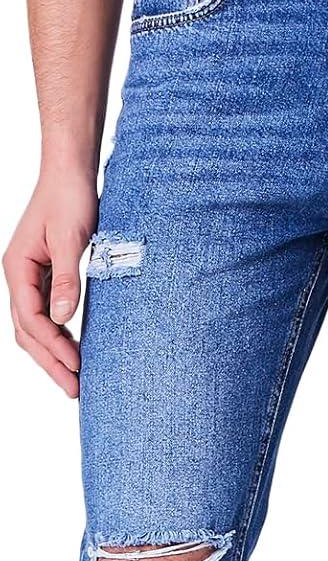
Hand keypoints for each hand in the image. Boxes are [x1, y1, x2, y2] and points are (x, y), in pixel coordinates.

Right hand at [3, 167, 97, 397]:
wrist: (70, 171)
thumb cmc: (69, 197)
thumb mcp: (69, 239)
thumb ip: (65, 279)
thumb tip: (63, 319)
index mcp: (18, 268)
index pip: (31, 320)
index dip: (53, 347)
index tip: (77, 366)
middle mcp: (19, 276)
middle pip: (28, 331)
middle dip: (50, 362)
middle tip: (75, 390)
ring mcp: (30, 276)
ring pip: (35, 326)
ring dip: (53, 353)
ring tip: (76, 378)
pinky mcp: (45, 274)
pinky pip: (46, 313)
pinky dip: (59, 334)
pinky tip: (75, 347)